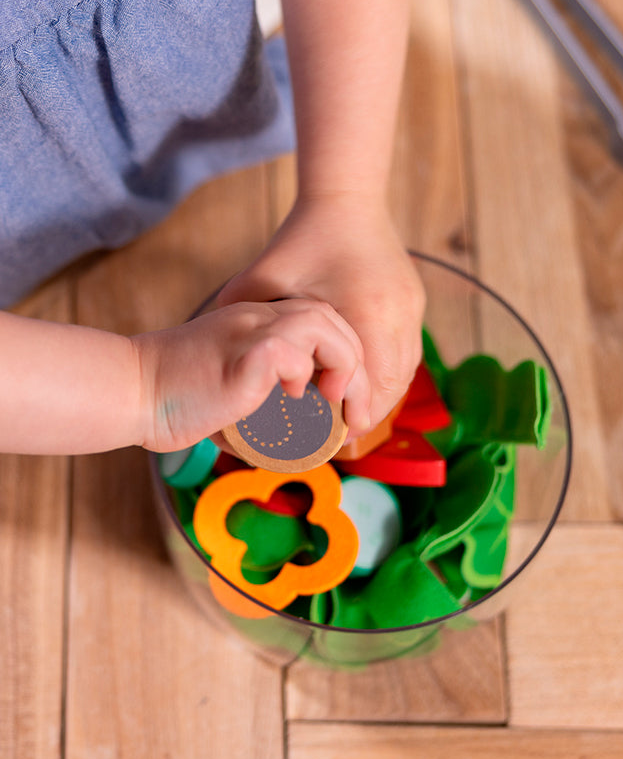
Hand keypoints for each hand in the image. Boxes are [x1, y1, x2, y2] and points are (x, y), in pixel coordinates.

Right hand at [133, 298, 370, 452]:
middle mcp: (259, 316)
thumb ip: (266, 398)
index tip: (345, 396)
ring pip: (320, 324)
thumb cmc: (176, 398)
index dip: (345, 352)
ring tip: (330, 398)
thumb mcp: (233, 387)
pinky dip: (303, 375)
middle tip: (351, 406)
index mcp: (259, 319)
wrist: (131, 391)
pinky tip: (292, 397)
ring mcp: (250, 331)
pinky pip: (291, 352)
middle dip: (354, 362)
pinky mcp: (242, 354)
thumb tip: (300, 441)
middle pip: (330, 317)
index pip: (321, 318)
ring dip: (339, 363)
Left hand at [215, 194, 425, 431]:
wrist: (346, 201)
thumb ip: (242, 323)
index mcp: (363, 313)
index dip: (354, 417)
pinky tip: (366, 383)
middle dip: (369, 413)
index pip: (369, 384)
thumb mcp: (261, 281)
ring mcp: (411, 308)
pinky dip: (389, 374)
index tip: (334, 437)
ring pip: (405, 372)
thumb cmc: (302, 241)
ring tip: (353, 414)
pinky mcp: (414, 302)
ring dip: (381, 396)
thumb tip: (227, 367)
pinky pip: (409, 352)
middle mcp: (396, 315)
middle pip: (392, 385)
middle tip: (342, 435)